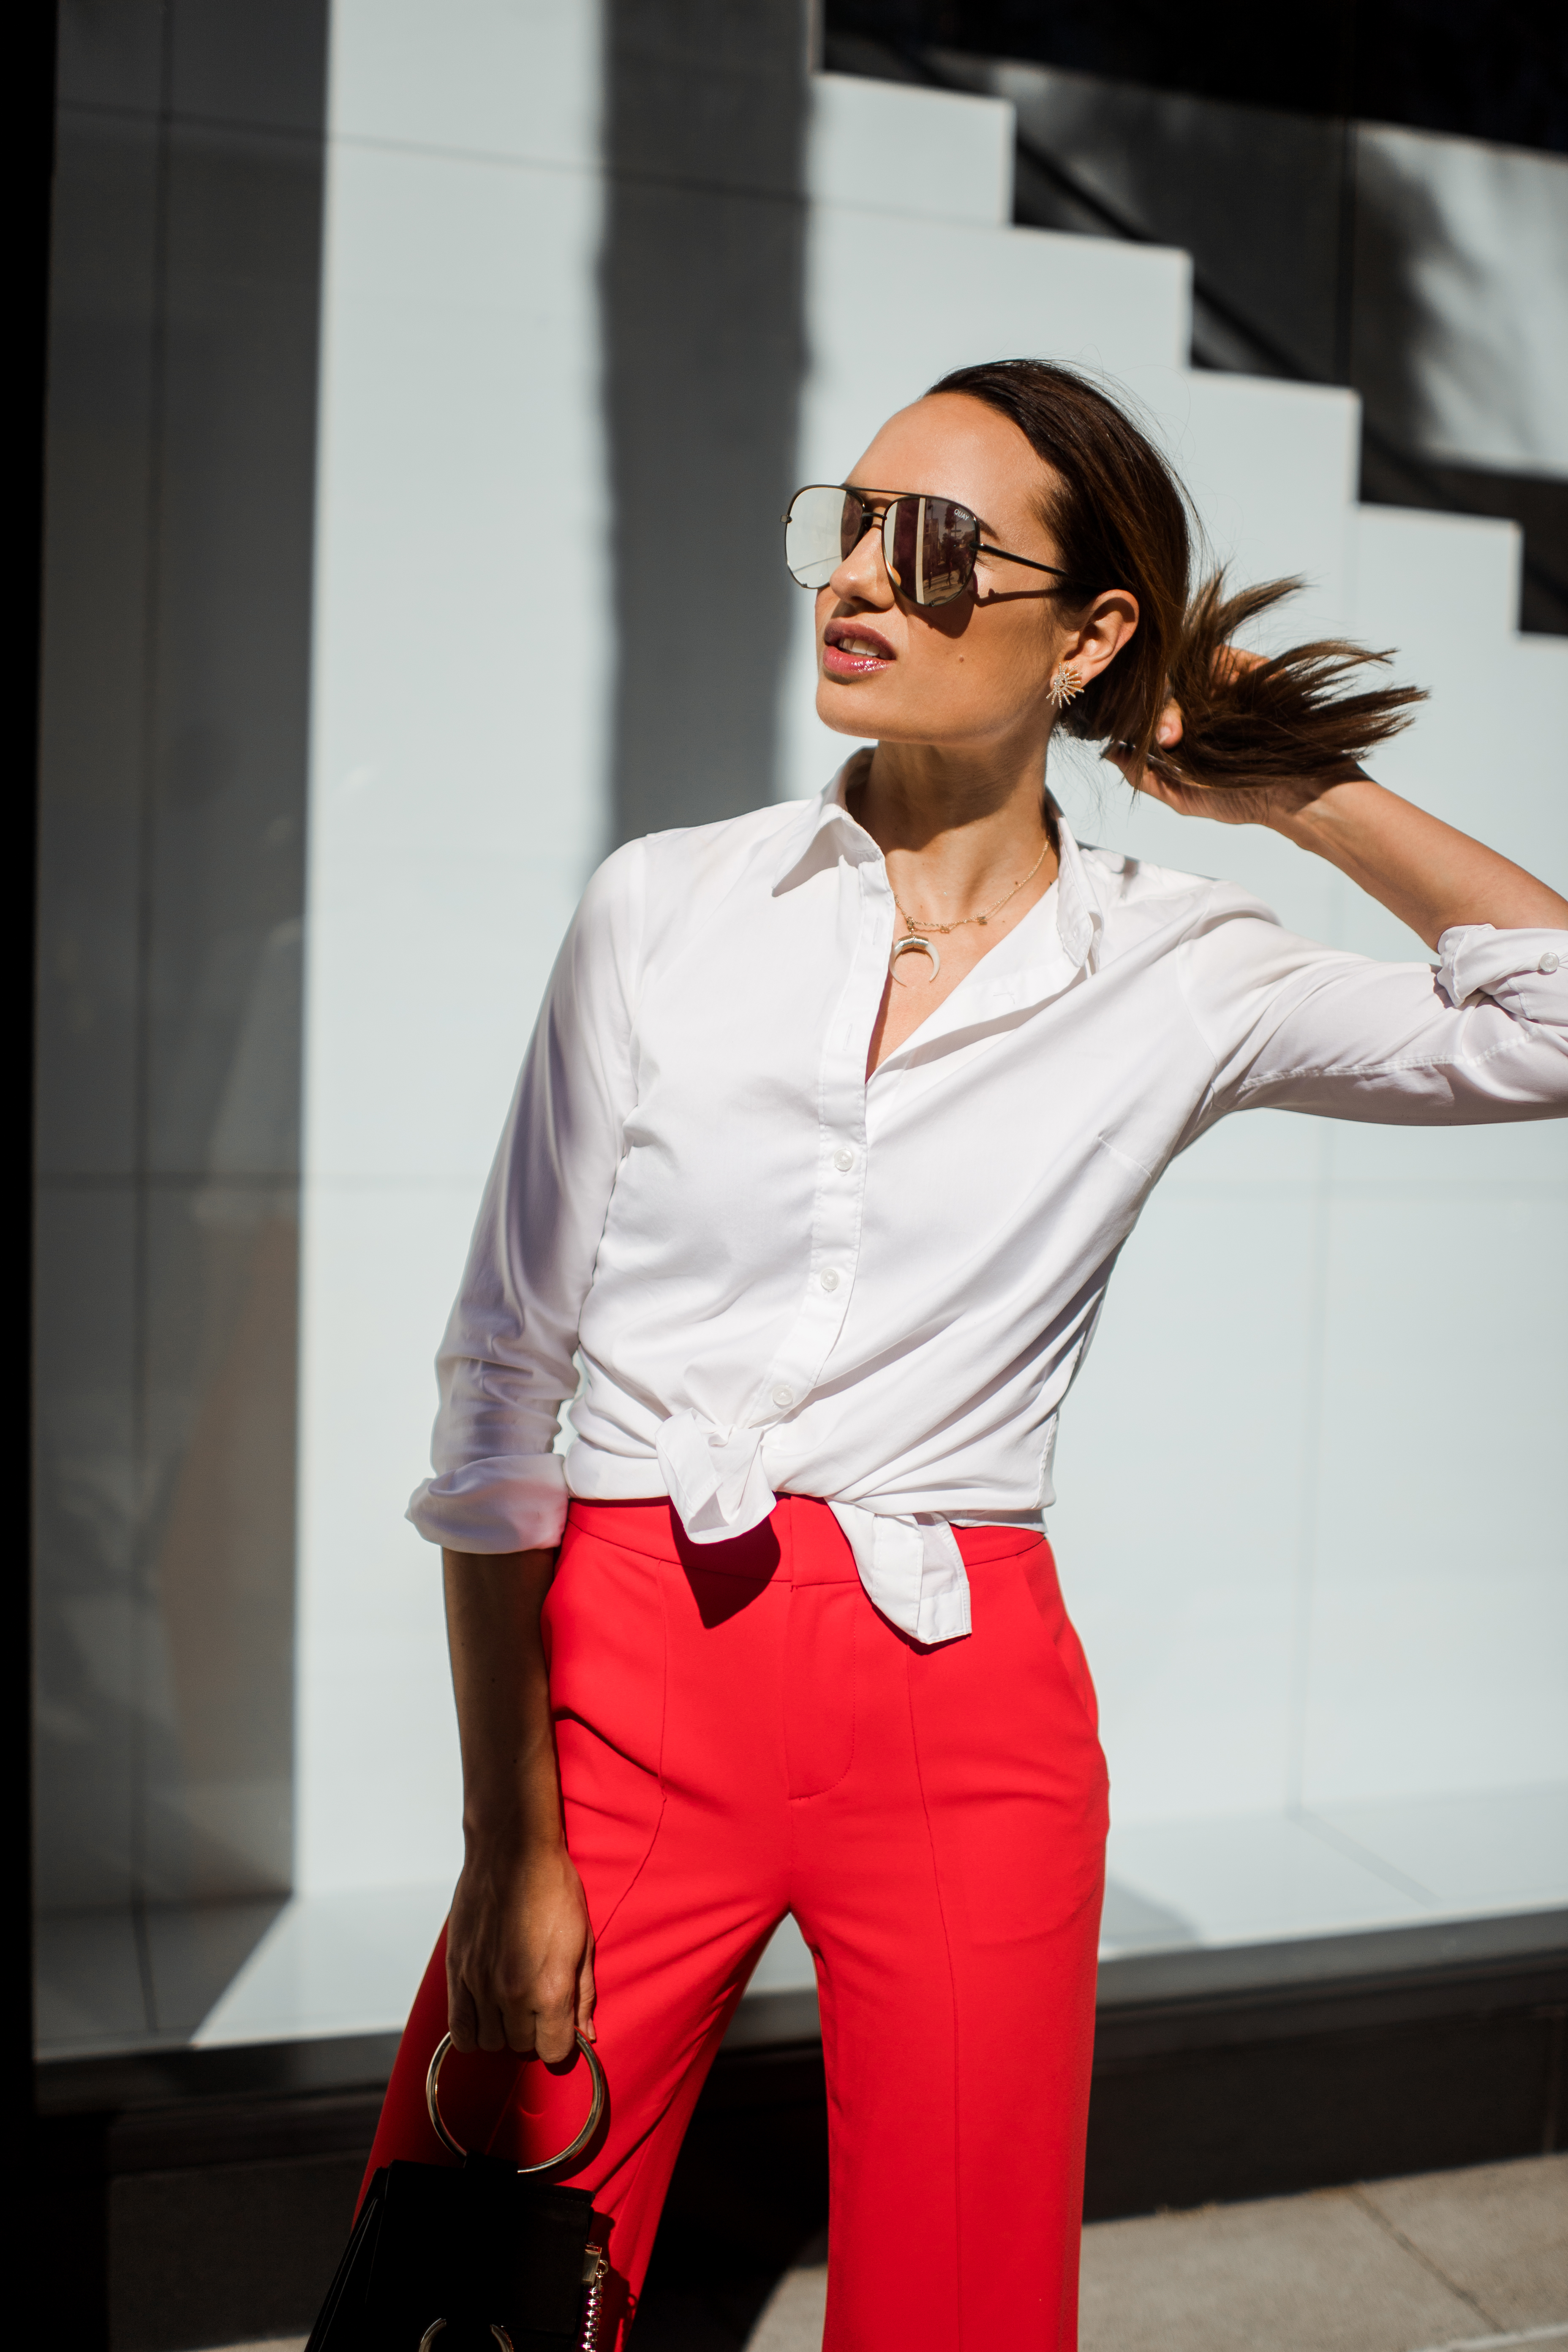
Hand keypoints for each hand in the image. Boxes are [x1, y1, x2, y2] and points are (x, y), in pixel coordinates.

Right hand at [446, 1836, 596, 2061]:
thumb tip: (587, 2033)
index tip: (560, 2030)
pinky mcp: (457, 1973)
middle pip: (520, 2047)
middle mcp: (513, 1994)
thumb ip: (584, 1993)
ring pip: (489, 2042)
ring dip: (502, 2030)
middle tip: (537, 2007)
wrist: (512, 1851)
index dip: (560, 2045)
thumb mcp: (583, 1939)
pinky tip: (485, 2012)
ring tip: (511, 2005)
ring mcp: (480, 1985)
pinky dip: (472, 2030)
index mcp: (550, 1988)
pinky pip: (458, 2029)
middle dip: (533, 2033)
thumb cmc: (553, 1888)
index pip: (553, 2052)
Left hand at [1103, 649, 1357, 827]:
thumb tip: (1108, 753)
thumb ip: (1144, 776)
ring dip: (1177, 693)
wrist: (1295, 793)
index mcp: (1182, 732)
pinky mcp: (1248, 671)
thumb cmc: (1240, 800)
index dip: (1140, 722)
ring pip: (1185, 672)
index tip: (1146, 742)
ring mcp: (1222, 687)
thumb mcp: (1181, 796)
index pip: (1149, 713)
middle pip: (1163, 690)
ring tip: (1178, 724)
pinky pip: (1218, 655)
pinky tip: (1203, 693)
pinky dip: (1206, 667)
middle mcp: (1199, 707)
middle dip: (1158, 712)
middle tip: (1169, 738)